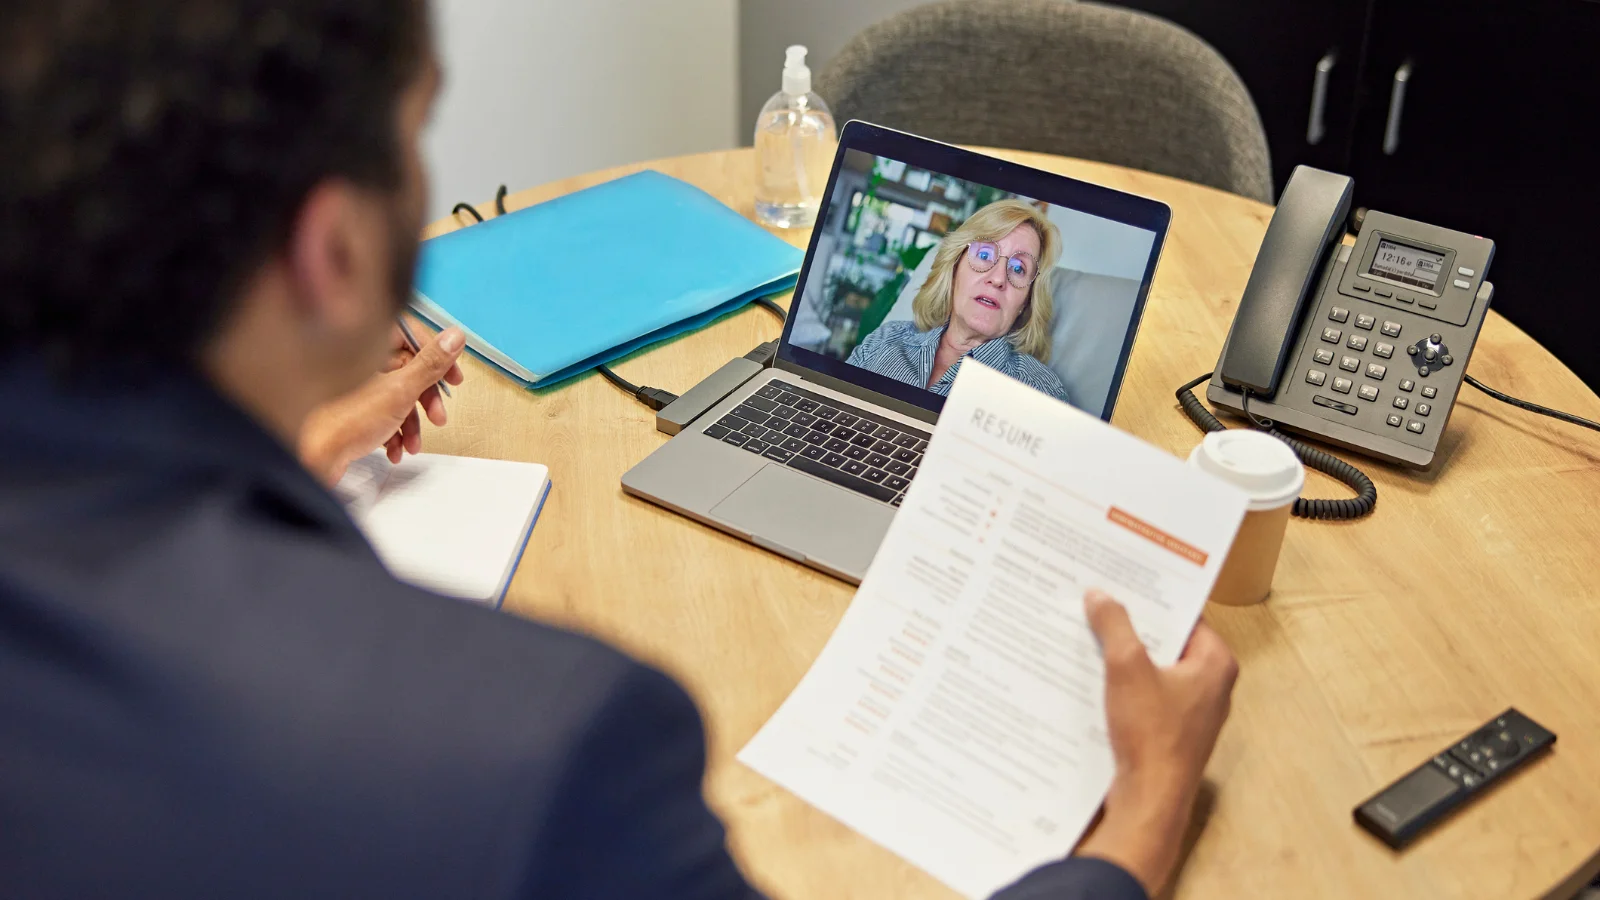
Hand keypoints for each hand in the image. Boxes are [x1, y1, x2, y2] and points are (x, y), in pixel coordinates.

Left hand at [299, 325, 465, 483]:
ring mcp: (352, 387)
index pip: (410, 336)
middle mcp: (357, 362)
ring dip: (410, 422)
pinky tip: (394, 451)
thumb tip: (455, 336)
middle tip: (438, 416)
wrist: (311, 459)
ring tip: (414, 444)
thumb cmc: (344, 422)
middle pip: (406, 370)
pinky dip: (392, 432)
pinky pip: (380, 414)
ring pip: (395, 396)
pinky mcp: (348, 410)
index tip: (452, 378)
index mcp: (366, 347)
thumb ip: (431, 363)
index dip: (436, 357)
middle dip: (425, 398)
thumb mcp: (401, 391)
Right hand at [1074, 590, 1237, 895]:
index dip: (1152, 597)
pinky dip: (1122, 684)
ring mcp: (1192, 712)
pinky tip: (1091, 674)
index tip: (1122, 579)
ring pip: (1154, 669)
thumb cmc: (1151, 733)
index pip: (1184, 614)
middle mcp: (1211, 685)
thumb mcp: (1127, 669)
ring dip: (1124, 655)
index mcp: (1215, 662)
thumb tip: (1099, 595)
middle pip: (1167, 641)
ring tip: (1088, 631)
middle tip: (1098, 600)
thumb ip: (1115, 626)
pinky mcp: (1171, 732)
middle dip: (1132, 625)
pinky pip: (1146, 695)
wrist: (1150, 799)